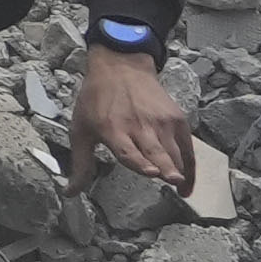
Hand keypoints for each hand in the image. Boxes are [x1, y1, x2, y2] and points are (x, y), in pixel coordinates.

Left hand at [76, 38, 196, 192]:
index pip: (128, 150)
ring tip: (179, 188)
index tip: (151, 172)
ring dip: (178, 172)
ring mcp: (161, 122)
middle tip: (174, 181)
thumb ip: (81, 164)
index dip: (139, 162)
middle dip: (167, 167)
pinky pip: (188, 148)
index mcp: (112, 128)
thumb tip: (70, 194)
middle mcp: (140, 125)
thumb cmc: (97, 100)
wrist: (121, 67)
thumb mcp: (81, 129)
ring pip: (175, 153)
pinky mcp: (177, 119)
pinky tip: (186, 184)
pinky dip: (190, 167)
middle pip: (156, 151)